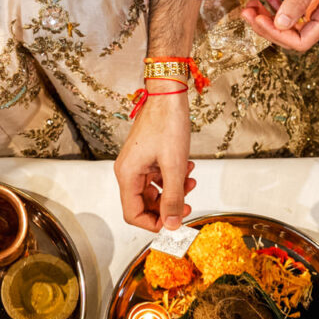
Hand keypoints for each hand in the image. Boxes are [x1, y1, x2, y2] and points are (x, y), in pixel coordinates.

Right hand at [113, 91, 195, 230]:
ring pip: (154, 191)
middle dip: (168, 206)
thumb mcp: (175, 165)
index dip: (153, 223)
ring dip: (174, 190)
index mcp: (128, 174)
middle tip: (188, 203)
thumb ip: (174, 197)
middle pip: (144, 204)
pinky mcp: (147, 157)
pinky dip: (173, 177)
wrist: (169, 95)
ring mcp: (137, 164)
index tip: (174, 221)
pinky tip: (187, 167)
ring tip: (190, 180)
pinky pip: (158, 177)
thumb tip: (173, 224)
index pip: (133, 214)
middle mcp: (128, 171)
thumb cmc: (167, 122)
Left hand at [244, 0, 318, 53]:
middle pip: (294, 34)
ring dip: (271, 15)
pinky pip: (296, 7)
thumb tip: (282, 23)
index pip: (301, 41)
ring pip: (293, 22)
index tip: (259, 20)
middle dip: (269, 25)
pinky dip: (280, 3)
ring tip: (254, 5)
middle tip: (249, 13)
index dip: (277, 34)